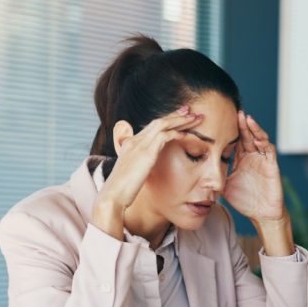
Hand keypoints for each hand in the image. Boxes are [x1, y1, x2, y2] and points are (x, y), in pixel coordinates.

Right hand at [92, 107, 202, 238]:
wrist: (113, 196)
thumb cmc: (121, 190)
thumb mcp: (131, 174)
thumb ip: (138, 166)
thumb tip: (144, 168)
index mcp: (130, 145)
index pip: (150, 127)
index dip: (165, 121)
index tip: (178, 118)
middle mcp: (134, 141)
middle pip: (157, 121)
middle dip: (175, 115)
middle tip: (189, 110)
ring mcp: (139, 145)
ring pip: (163, 124)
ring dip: (180, 120)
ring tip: (194, 118)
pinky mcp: (146, 153)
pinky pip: (165, 136)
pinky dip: (177, 133)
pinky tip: (187, 134)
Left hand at [223, 111, 285, 223]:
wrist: (262, 215)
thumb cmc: (245, 201)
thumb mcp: (225, 186)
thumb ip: (214, 176)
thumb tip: (195, 172)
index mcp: (240, 160)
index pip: (233, 141)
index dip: (227, 130)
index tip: (217, 120)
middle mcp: (251, 156)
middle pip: (246, 135)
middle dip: (240, 123)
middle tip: (232, 110)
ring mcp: (262, 159)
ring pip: (258, 138)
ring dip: (252, 128)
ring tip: (245, 117)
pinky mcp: (272, 165)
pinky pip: (268, 150)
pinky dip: (263, 142)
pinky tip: (256, 136)